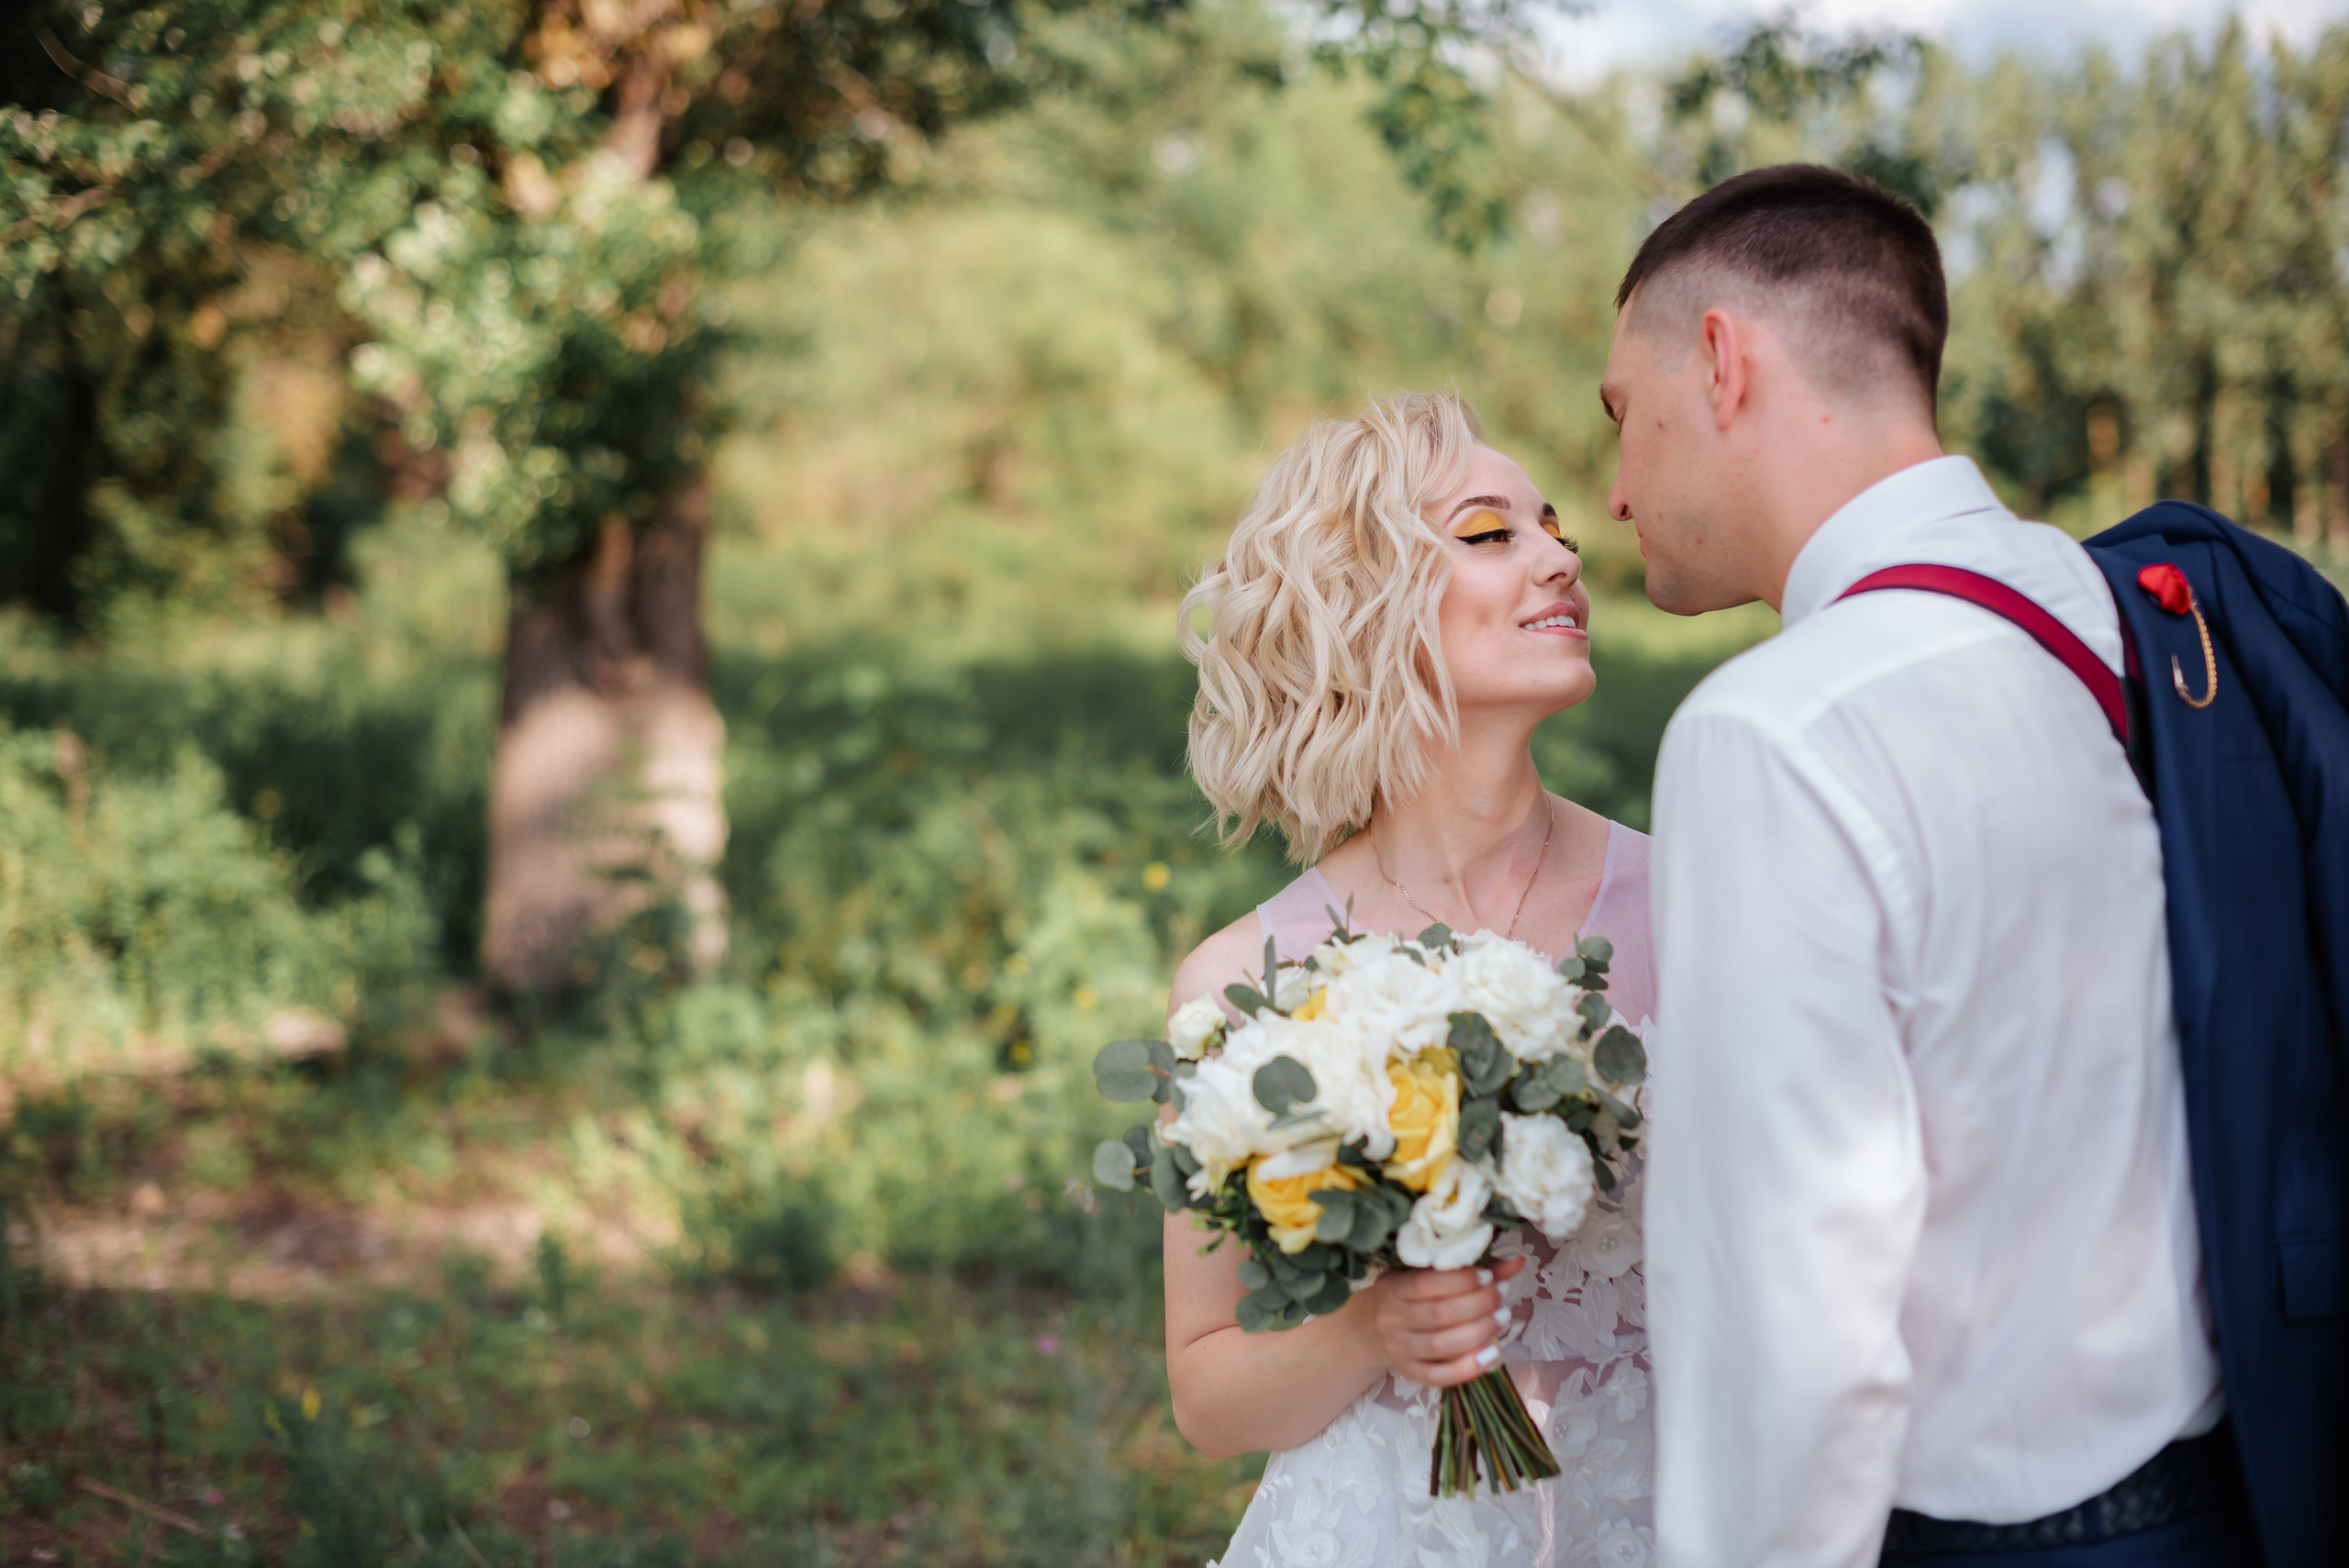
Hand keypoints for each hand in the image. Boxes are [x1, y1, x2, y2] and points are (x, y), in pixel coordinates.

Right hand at [1367, 1255, 1526, 1387]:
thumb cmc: (1407, 1292)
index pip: (1426, 1284)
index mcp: (1391, 1288)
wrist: (1373, 1327)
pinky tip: (1491, 1355)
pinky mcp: (1409, 1372)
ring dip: (1479, 1332)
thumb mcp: (1426, 1272)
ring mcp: (1398, 1349)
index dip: (1462, 1281)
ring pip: (1442, 1346)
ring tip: (1502, 1317)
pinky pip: (1439, 1376)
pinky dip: (1468, 1368)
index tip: (1488, 1276)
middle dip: (1478, 1304)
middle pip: (1439, 1315)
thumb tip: (1517, 1261)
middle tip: (1501, 1295)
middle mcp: (1391, 1319)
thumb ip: (1468, 1267)